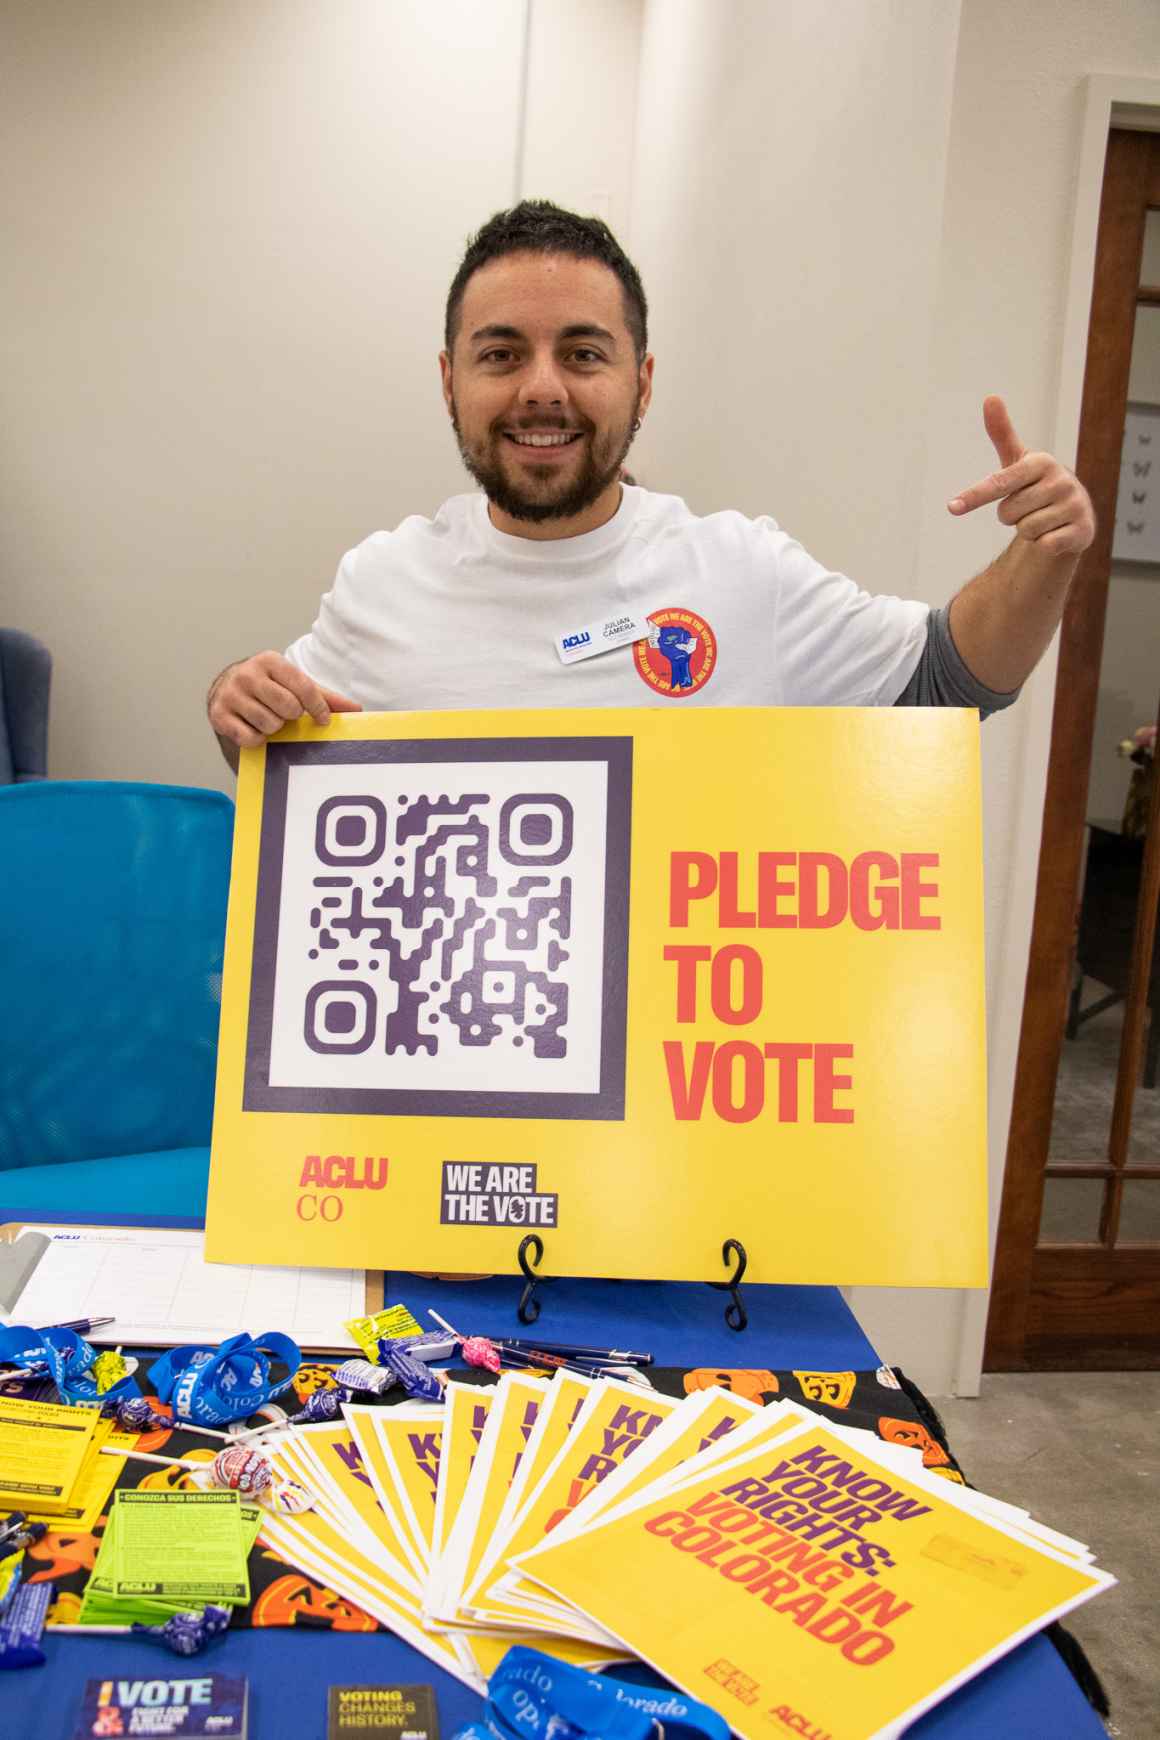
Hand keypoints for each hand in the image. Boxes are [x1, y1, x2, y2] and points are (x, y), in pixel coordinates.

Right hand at [207, 651, 361, 748]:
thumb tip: (357, 709)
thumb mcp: (294, 684)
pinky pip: (250, 738)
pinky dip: (257, 739)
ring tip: (268, 718)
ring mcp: (231, 694)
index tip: (323, 720)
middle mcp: (247, 674)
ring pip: (269, 725)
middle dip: (292, 717)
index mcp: (270, 661)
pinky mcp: (219, 715)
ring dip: (274, 728)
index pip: (303, 686)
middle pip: (287, 708)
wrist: (226, 689)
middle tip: (286, 714)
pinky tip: (254, 727)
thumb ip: (324, 696)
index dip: (318, 708)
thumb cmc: (269, 687)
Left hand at [947, 396, 1094, 556]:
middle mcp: (1061, 481)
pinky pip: (1044, 545)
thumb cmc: (1035, 484)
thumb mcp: (1017, 461)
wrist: (1073, 512)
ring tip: (1041, 518)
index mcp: (1042, 462)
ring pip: (1025, 530)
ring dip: (1027, 530)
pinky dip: (1044, 544)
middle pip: (1008, 512)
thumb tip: (990, 397)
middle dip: (1010, 515)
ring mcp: (1074, 505)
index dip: (974, 496)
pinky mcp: (1083, 530)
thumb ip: (1002, 432)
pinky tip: (1055, 532)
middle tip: (1026, 507)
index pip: (999, 482)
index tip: (951, 507)